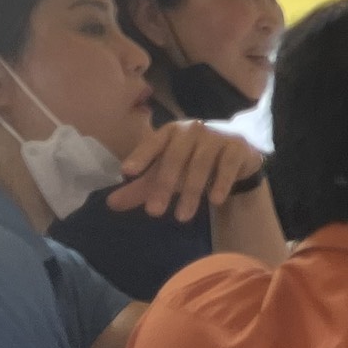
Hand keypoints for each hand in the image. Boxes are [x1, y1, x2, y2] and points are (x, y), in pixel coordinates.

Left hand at [109, 121, 262, 223]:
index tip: (126, 173)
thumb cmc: (192, 162)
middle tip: (153, 212)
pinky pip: (227, 165)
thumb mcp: (166, 173)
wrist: (235, 153)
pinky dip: (221, 183)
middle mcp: (192, 130)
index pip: (152, 143)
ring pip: (200, 165)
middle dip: (164, 185)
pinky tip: (215, 201)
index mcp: (170, 132)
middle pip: (175, 157)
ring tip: (182, 217)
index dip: (140, 156)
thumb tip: (110, 204)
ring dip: (191, 192)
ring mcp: (216, 136)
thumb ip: (141, 188)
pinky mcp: (237, 147)